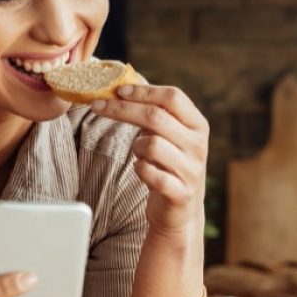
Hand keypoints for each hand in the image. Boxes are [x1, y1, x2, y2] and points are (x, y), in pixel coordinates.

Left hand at [90, 84, 209, 236]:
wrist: (181, 210)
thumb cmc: (168, 164)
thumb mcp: (168, 136)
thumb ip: (154, 113)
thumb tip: (122, 86)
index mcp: (198, 124)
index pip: (173, 97)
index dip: (143, 91)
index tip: (118, 90)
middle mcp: (198, 145)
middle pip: (156, 116)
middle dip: (122, 109)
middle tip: (98, 106)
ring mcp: (191, 169)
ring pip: (151, 144)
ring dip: (136, 146)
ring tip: (139, 153)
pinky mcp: (180, 192)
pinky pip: (149, 172)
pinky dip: (139, 169)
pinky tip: (142, 170)